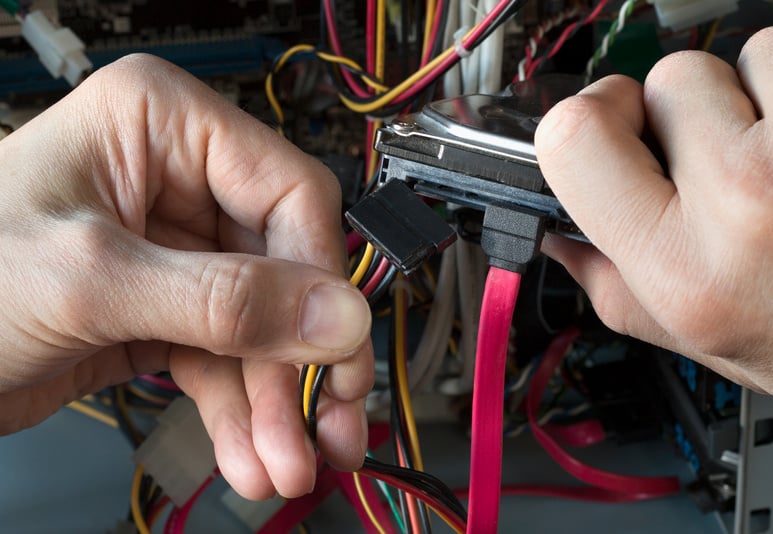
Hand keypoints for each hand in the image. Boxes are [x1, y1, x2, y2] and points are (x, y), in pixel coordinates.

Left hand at [0, 54, 373, 498]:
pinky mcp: (169, 307)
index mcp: (166, 126)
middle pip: (285, 271)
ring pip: (260, 326)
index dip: (318, 278)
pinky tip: (249, 451)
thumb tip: (335, 314)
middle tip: (325, 424)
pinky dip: (240, 409)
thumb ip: (222, 299)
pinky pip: (226, 357)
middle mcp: (182, 179)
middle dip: (298, 361)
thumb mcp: (89, 280)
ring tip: (284, 461)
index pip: (290, 195)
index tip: (332, 349)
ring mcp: (178, 248)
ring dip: (274, 400)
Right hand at [536, 26, 772, 403]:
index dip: (586, 121)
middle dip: (676, 113)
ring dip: (747, 96)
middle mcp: (747, 202)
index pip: (573, 137)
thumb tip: (558, 234)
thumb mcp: (698, 340)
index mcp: (683, 268)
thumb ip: (610, 285)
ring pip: (734, 58)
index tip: (608, 130)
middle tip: (711, 162)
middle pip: (659, 81)